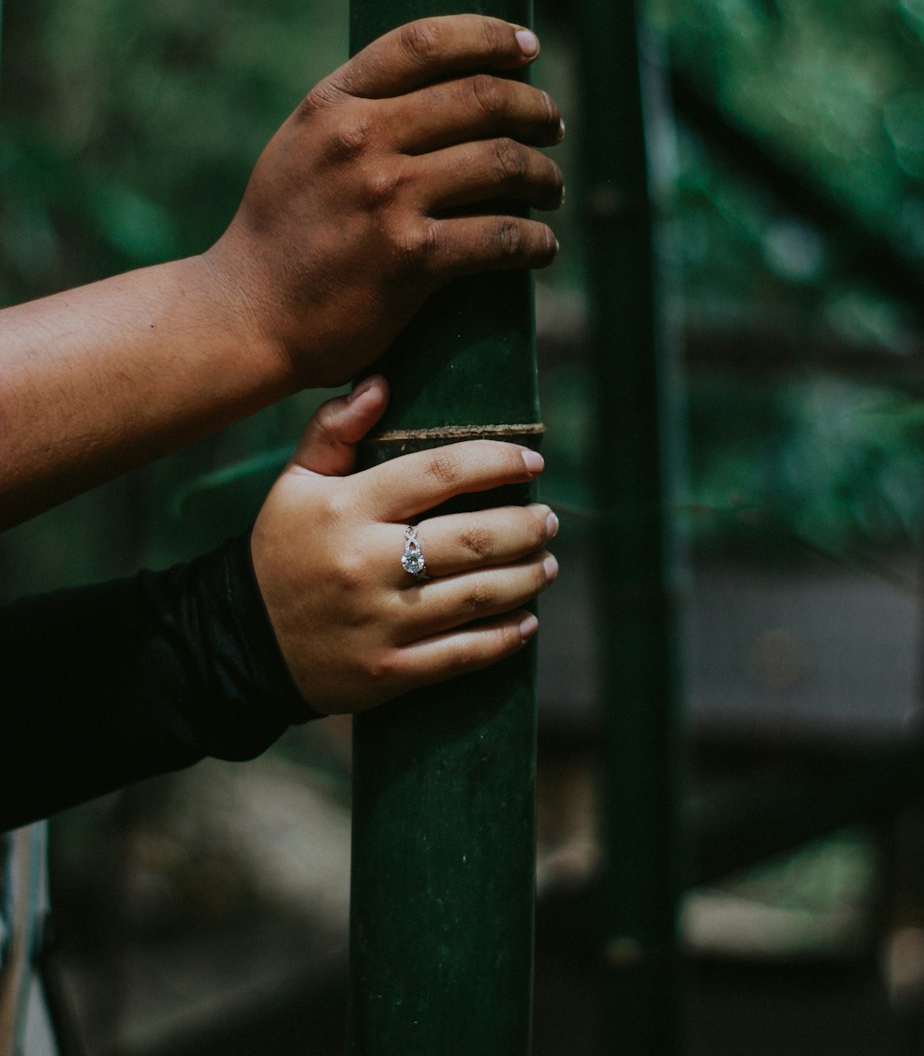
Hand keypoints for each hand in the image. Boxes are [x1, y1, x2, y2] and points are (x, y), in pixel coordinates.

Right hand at [206, 14, 563, 390]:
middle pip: (480, 97)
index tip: (527, 46)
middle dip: (534, 108)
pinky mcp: (410, 258)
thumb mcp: (300, 148)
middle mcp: (360, 140)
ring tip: (551, 187)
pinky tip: (542, 247)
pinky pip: (499, 237)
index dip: (489, 36)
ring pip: (501, 162)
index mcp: (332, 104)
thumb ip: (355, 113)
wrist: (245, 317)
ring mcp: (386, 198)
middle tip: (552, 125)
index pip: (425, 43)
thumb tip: (436, 86)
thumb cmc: (280, 235)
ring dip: (543, 174)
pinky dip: (535, 241)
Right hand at [250, 377, 558, 714]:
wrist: (242, 643)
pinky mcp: (388, 671)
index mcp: (347, 509)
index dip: (496, 461)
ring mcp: (379, 621)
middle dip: (525, 526)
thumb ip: (334, 431)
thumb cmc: (283, 550)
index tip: (533, 461)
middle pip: (471, 537)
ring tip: (548, 563)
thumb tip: (380, 384)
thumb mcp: (295, 484)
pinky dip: (506, 637)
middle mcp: (366, 563)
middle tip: (549, 519)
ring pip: (477, 595)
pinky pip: (463, 653)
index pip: (439, 472)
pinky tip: (528, 620)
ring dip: (527, 577)